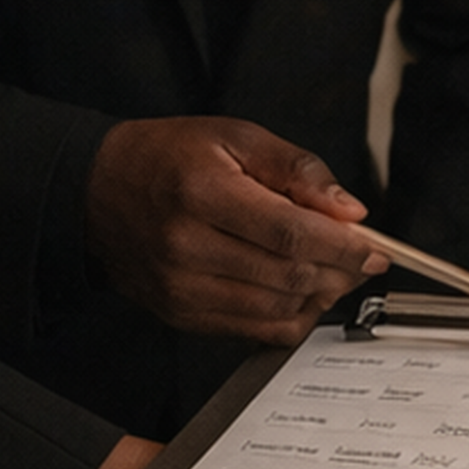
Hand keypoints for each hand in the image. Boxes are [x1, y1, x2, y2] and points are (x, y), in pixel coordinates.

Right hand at [84, 116, 382, 345]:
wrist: (95, 193)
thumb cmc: (166, 158)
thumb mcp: (234, 138)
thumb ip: (297, 170)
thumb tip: (349, 211)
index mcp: (202, 193)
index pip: (289, 233)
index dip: (341, 247)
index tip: (373, 249)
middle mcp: (187, 245)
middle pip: (288, 275)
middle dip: (339, 272)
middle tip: (362, 260)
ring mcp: (181, 287)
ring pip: (276, 309)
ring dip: (320, 297)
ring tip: (334, 274)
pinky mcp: (180, 314)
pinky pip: (253, 330)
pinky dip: (291, 319)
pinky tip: (303, 296)